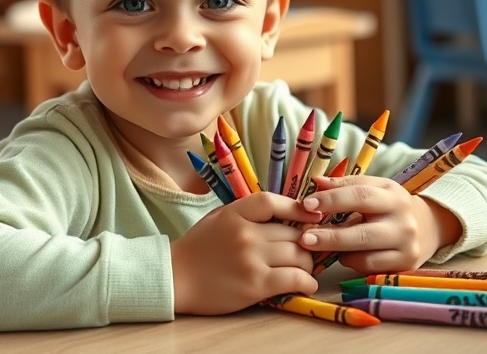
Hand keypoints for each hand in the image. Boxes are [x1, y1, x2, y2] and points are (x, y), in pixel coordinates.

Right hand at [171, 192, 321, 314]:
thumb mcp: (219, 218)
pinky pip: (295, 279)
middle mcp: (246, 233)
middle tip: (308, 250)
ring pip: (299, 255)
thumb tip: (284, 213)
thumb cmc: (198, 248)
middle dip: (306, 242)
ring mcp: (252, 259)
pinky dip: (306, 282)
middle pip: (293, 233)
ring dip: (307, 264)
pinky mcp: (256, 284)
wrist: (175, 278)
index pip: (273, 202)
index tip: (312, 216)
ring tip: (304, 269)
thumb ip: (247, 213)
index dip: (298, 208)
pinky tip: (306, 284)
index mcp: (235, 213)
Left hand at [297, 175, 461, 273]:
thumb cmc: (389, 206)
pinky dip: (351, 261)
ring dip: (337, 250)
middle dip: (330, 236)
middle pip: (362, 232)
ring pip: (365, 254)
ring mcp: (406, 246)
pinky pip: (370, 267)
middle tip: (304, 237)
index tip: (307, 204)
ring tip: (317, 244)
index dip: (332, 200)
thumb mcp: (373, 188)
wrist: (427, 227)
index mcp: (393, 195)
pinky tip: (343, 254)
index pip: (360, 195)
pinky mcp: (404, 266)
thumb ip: (345, 185)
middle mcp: (403, 221)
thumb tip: (316, 181)